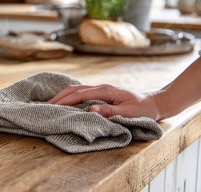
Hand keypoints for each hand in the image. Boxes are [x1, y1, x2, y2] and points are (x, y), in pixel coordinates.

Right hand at [47, 84, 161, 120]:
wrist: (155, 102)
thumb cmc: (144, 109)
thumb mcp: (129, 112)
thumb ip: (109, 111)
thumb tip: (90, 109)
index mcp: (105, 90)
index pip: (79, 94)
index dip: (64, 101)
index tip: (52, 107)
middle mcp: (101, 87)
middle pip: (74, 89)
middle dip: (59, 97)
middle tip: (44, 106)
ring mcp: (101, 88)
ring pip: (76, 89)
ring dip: (62, 95)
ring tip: (50, 104)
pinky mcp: (101, 93)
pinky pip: (81, 92)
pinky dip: (69, 95)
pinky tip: (64, 101)